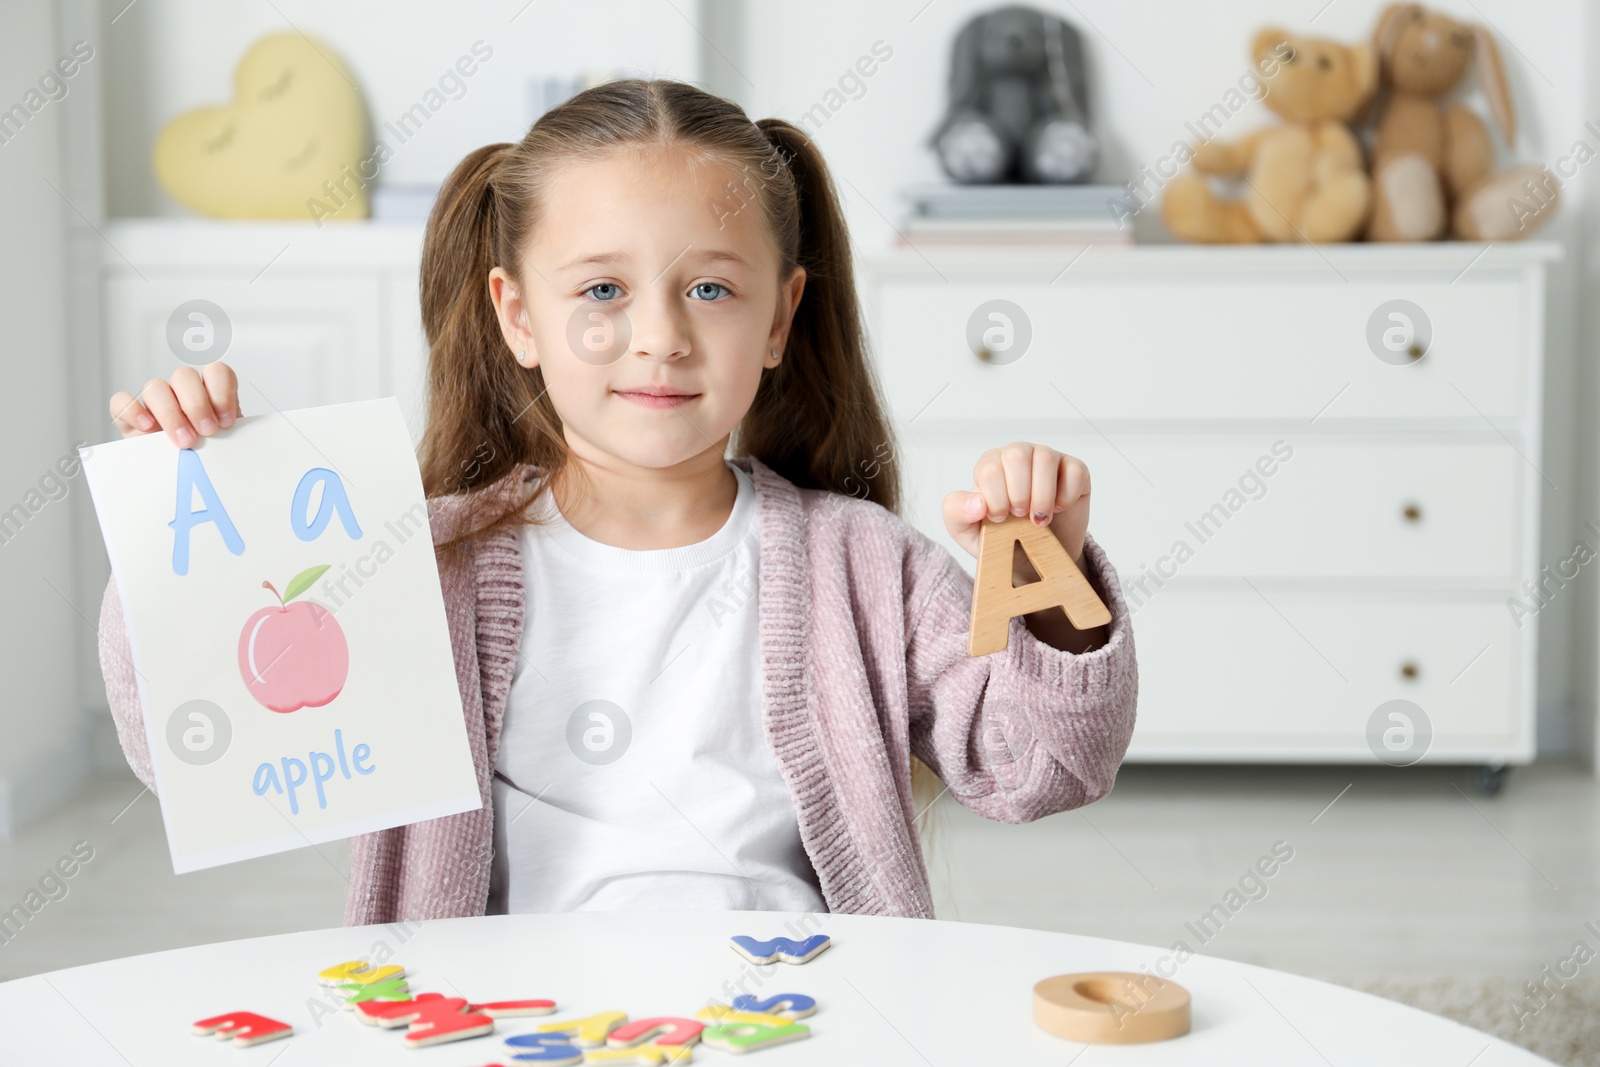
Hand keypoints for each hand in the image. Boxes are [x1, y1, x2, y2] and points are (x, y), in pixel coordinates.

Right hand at [109, 362, 240, 447]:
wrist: (183, 479)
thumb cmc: (208, 458)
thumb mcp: (227, 446)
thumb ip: (232, 436)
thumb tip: (239, 440)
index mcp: (210, 394)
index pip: (216, 372)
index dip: (222, 392)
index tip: (227, 421)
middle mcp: (181, 393)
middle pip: (184, 376)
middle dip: (197, 405)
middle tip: (207, 431)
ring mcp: (154, 403)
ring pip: (155, 387)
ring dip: (171, 413)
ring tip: (184, 440)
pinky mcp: (129, 417)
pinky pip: (122, 401)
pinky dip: (134, 411)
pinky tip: (148, 428)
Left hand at [942, 443, 1090, 566]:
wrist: (1036, 559)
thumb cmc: (1000, 539)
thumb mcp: (967, 531)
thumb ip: (956, 513)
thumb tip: (976, 503)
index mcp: (990, 465)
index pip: (988, 468)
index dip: (995, 499)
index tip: (1000, 519)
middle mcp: (1018, 455)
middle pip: (1017, 455)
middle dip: (1018, 494)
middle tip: (1020, 517)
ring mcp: (1048, 459)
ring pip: (1046, 458)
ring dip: (1042, 496)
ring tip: (1039, 519)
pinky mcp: (1074, 470)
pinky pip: (1074, 471)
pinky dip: (1066, 496)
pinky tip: (1058, 510)